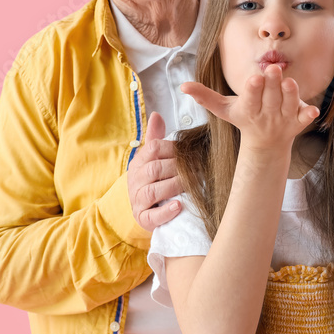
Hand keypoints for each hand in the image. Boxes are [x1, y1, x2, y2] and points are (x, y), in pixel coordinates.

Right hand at [128, 112, 183, 231]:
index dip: (172, 148)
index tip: (189, 150)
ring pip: (153, 191)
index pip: (153, 149)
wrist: (143, 207)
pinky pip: (151, 216)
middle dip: (177, 168)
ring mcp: (137, 200)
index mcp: (139, 162)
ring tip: (192, 185)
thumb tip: (156, 114)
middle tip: (198, 168)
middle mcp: (135, 180)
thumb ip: (156, 137)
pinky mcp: (142, 219)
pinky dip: (165, 212)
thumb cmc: (153, 179)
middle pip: (155, 169)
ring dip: (174, 186)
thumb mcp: (152, 158)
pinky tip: (178, 206)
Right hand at [180, 64, 319, 151]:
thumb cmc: (244, 119)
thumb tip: (183, 86)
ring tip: (289, 82)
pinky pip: (305, 119)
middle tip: (273, 68)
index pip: (250, 99)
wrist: (265, 145)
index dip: (253, 89)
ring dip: (290, 95)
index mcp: (249, 110)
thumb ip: (205, 96)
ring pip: (288, 105)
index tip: (254, 78)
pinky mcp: (298, 122)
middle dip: (272, 83)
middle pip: (270, 98)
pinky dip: (309, 115)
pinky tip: (313, 110)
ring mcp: (283, 119)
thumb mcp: (224, 109)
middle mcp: (267, 115)